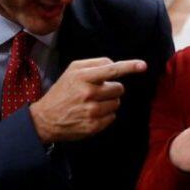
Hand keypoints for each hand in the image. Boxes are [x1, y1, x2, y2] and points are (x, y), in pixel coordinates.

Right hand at [30, 57, 145, 142]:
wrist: (45, 119)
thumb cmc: (62, 91)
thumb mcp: (72, 71)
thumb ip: (94, 64)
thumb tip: (114, 65)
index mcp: (83, 77)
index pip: (111, 69)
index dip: (129, 66)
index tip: (143, 65)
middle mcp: (88, 93)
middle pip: (119, 88)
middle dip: (112, 89)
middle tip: (96, 92)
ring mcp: (92, 111)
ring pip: (117, 103)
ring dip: (108, 102)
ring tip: (92, 103)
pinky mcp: (94, 126)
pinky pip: (112, 117)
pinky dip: (105, 115)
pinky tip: (91, 114)